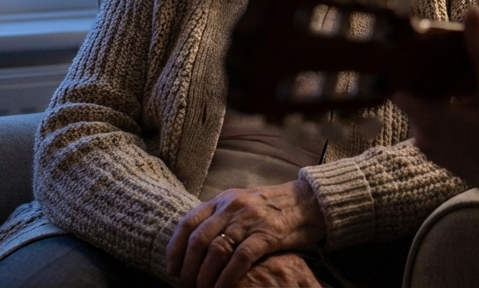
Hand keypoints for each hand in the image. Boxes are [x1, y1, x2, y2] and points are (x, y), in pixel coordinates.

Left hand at [165, 179, 325, 287]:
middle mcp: (232, 207)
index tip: (172, 269)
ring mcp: (249, 220)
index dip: (176, 248)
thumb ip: (219, 218)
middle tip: (186, 286)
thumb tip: (193, 242)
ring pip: (216, 251)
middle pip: (199, 240)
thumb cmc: (271, 208)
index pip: (188, 223)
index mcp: (223, 200)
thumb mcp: (241, 205)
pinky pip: (240, 258)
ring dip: (205, 276)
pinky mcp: (267, 234)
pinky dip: (227, 277)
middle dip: (189, 268)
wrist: (307, 203)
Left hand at [391, 7, 478, 208]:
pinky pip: (442, 120)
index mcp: (427, 121)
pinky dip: (453, 104)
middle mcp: (424, 136)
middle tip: (450, 45)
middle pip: (416, 92)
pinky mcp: (450, 154)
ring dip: (446, 86)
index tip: (416, 40)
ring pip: (431, 106)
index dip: (403, 61)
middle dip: (432, 69)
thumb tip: (470, 14)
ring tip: (467, 65)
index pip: (396, 83)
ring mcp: (436, 148)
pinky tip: (477, 93)